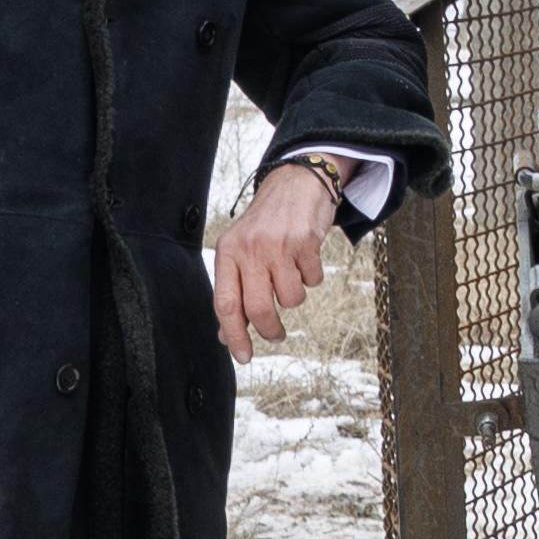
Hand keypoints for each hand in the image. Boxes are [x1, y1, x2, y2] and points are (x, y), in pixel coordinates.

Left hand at [211, 156, 343, 358]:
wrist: (296, 183)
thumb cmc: (265, 225)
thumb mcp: (239, 252)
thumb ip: (233, 291)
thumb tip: (227, 335)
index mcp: (228, 252)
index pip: (225, 304)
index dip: (234, 336)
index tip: (243, 356)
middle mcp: (250, 248)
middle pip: (259, 308)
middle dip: (270, 330)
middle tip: (275, 334)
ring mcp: (279, 244)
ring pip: (291, 299)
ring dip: (294, 296)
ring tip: (290, 276)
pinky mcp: (306, 242)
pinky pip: (313, 280)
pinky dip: (311, 277)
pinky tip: (304, 258)